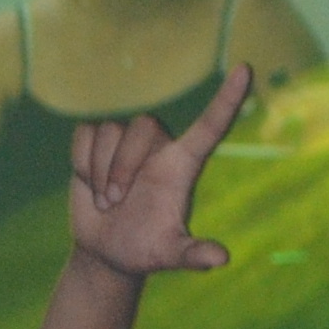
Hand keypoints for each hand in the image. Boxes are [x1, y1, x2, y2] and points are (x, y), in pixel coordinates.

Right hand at [68, 61, 252, 281]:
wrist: (107, 252)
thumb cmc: (145, 250)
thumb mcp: (169, 254)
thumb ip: (193, 255)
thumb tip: (221, 260)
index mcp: (183, 165)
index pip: (211, 125)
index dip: (228, 98)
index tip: (246, 69)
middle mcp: (158, 146)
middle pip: (140, 126)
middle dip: (122, 166)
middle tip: (116, 203)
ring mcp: (126, 143)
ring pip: (109, 131)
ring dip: (101, 172)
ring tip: (107, 201)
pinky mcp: (97, 142)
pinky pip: (84, 135)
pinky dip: (82, 164)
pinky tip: (90, 183)